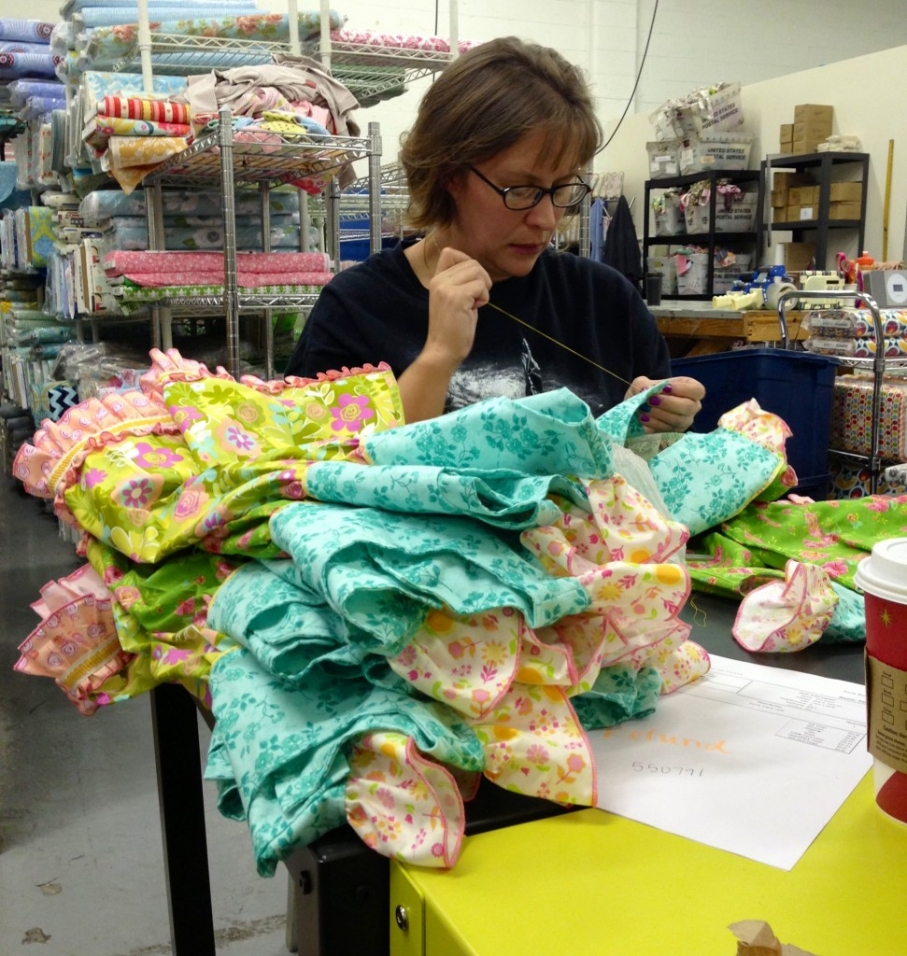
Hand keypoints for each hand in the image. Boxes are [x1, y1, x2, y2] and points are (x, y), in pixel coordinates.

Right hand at [422, 245, 491, 370]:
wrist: (443, 350)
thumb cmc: (452, 329)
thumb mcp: (454, 298)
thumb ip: (460, 282)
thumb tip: (477, 270)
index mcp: (436, 279)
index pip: (450, 252)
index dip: (467, 262)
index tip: (470, 282)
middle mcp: (438, 280)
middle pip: (471, 262)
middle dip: (481, 279)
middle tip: (475, 298)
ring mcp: (446, 288)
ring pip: (478, 271)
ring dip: (483, 288)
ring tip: (474, 304)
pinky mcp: (457, 297)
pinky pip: (481, 286)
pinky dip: (484, 298)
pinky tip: (474, 309)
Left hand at [625, 375, 704, 432]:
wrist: (638, 409)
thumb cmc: (647, 393)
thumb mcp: (643, 384)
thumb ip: (643, 384)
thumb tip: (644, 389)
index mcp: (691, 389)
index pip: (697, 390)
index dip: (682, 389)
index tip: (664, 388)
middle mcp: (692, 406)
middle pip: (689, 407)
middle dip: (668, 403)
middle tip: (651, 400)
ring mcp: (685, 421)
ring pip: (678, 420)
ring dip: (659, 414)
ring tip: (644, 409)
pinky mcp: (675, 433)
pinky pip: (668, 430)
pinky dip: (654, 423)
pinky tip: (643, 418)